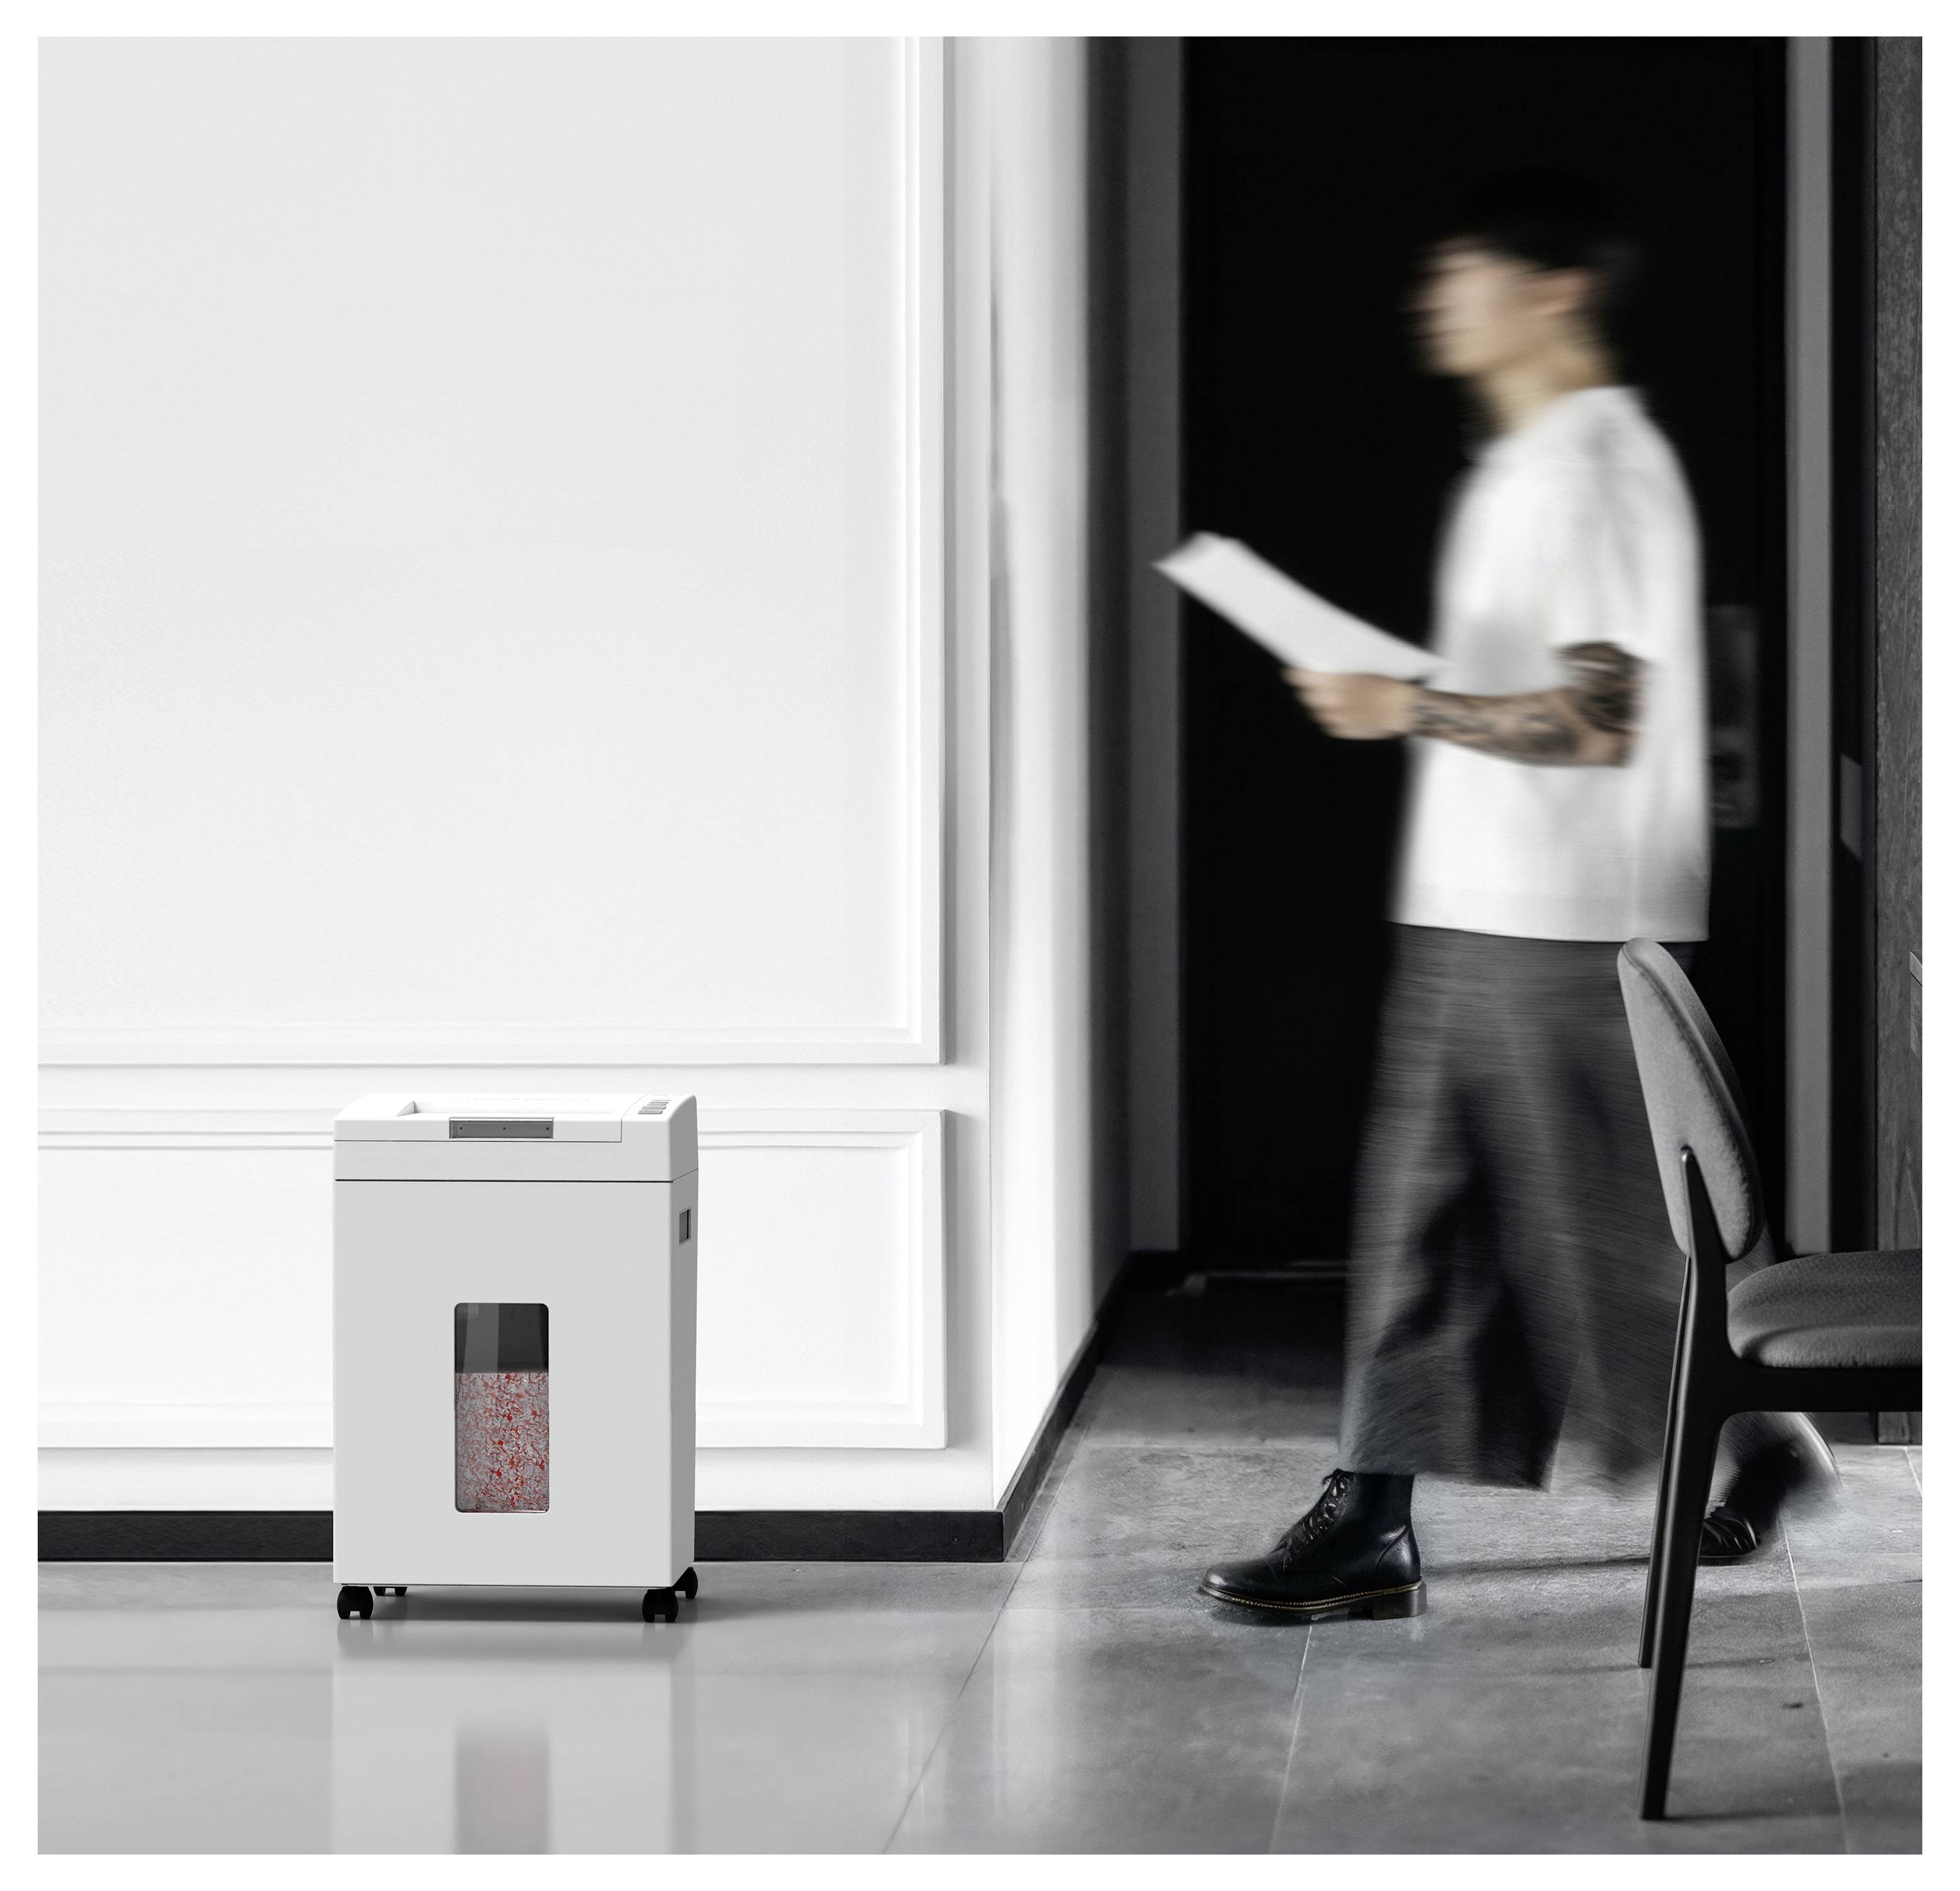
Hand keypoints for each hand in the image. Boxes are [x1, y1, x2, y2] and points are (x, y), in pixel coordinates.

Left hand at [1284, 669, 1417, 739]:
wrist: (1402, 707)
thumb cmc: (1384, 684)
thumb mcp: (1360, 670)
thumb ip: (1335, 673)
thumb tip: (1315, 672)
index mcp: (1336, 682)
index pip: (1304, 678)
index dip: (1296, 675)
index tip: (1291, 673)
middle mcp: (1331, 701)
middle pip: (1307, 695)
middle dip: (1309, 689)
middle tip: (1315, 685)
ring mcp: (1336, 718)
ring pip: (1315, 710)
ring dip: (1319, 704)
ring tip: (1333, 698)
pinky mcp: (1341, 730)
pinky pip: (1326, 722)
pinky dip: (1330, 716)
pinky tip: (1342, 710)